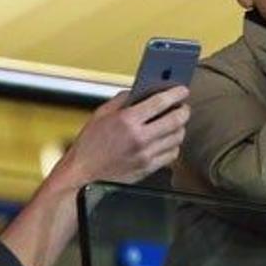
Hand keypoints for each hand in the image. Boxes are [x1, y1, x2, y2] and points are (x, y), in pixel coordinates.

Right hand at [59, 86, 189, 186]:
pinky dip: (174, 145)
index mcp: (127, 120)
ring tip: (176, 122)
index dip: (176, 93)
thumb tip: (140, 91)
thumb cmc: (87, 147)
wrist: (81, 176)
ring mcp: (145, 155)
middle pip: (176, 120)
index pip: (161, 102)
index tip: (182, 90)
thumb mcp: (100, 115)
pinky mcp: (148, 168)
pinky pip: (172, 155)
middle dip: (184, 110)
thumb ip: (122, 100)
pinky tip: (168, 140)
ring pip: (177, 137)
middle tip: (183, 106)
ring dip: (180, 127)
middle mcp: (139, 138)